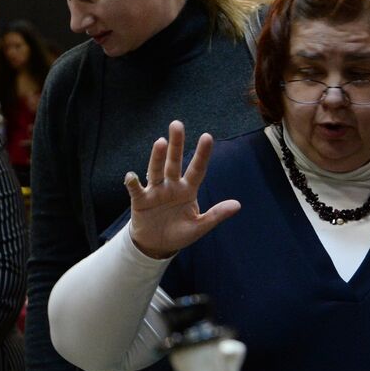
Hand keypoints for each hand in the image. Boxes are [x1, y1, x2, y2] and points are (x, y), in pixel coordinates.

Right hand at [125, 121, 240, 259]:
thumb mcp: (199, 227)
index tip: (207, 136)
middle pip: (174, 162)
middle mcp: (172, 185)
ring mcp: (155, 191)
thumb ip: (216, 215)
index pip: (197, 169)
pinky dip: (133, 183)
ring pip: (156, 170)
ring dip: (157, 157)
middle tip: (177, 124)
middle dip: (176, 144)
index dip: (202, 154)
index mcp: (188, 190)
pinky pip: (136, 189)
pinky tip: (131, 176)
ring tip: (160, 142)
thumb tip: (237, 205)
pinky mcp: (140, 200)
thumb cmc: (179, 233)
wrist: (156, 245)